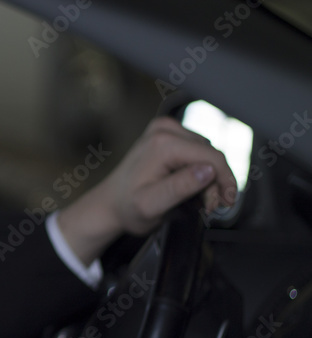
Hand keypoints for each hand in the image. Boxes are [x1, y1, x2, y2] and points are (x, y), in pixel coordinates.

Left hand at [57, 116, 236, 263]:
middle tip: (208, 207)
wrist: (110, 204)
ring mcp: (165, 130)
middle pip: (211, 155)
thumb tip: (208, 171)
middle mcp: (164, 130)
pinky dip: (199, 171)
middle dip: (216, 183)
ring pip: (207, 154)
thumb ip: (180, 188)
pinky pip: (197, 152)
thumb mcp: (152, 205)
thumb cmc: (128, 207)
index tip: (226, 203)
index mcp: (163, 144)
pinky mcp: (167, 136)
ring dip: (209, 179)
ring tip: (196, 200)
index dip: (226, 181)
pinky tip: (190, 187)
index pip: (212, 157)